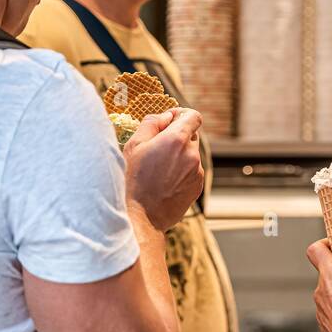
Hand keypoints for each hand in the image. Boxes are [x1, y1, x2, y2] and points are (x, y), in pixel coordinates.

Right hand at [123, 107, 204, 230]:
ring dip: (178, 156)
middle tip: (157, 148)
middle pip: (191, 135)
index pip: (194, 117)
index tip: (170, 120)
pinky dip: (182, 171)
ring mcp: (197, 172)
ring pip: (191, 155)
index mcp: (177, 140)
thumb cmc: (133, 180)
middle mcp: (192, 154)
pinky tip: (164, 182)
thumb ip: (152, 123)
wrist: (142, 216)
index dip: (182, 115)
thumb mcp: (134, 145)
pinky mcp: (198, 186)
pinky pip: (192, 171)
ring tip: (158, 170)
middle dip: (177, 137)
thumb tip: (166, 116)